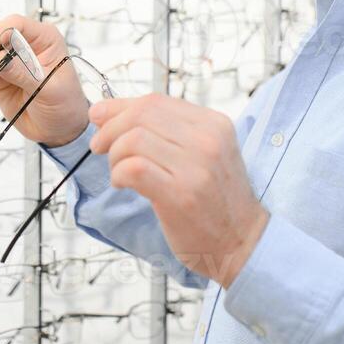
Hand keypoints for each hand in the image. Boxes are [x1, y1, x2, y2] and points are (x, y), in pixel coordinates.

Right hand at [0, 15, 89, 147]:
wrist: (59, 128)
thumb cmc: (65, 105)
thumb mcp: (48, 90)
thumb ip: (24, 74)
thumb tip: (0, 59)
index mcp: (45, 39)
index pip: (17, 24)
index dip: (0, 33)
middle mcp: (26, 45)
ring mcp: (11, 60)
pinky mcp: (0, 75)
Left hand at [89, 94, 268, 287]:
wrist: (244, 243)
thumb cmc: (216, 202)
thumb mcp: (204, 154)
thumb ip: (167, 132)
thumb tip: (109, 113)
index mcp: (214, 124)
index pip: (155, 100)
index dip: (119, 107)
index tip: (100, 118)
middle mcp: (208, 140)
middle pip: (141, 114)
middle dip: (110, 128)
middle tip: (100, 147)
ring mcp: (196, 167)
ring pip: (133, 139)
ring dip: (114, 155)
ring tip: (119, 172)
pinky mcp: (181, 195)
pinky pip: (134, 168)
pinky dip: (118, 173)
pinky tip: (123, 184)